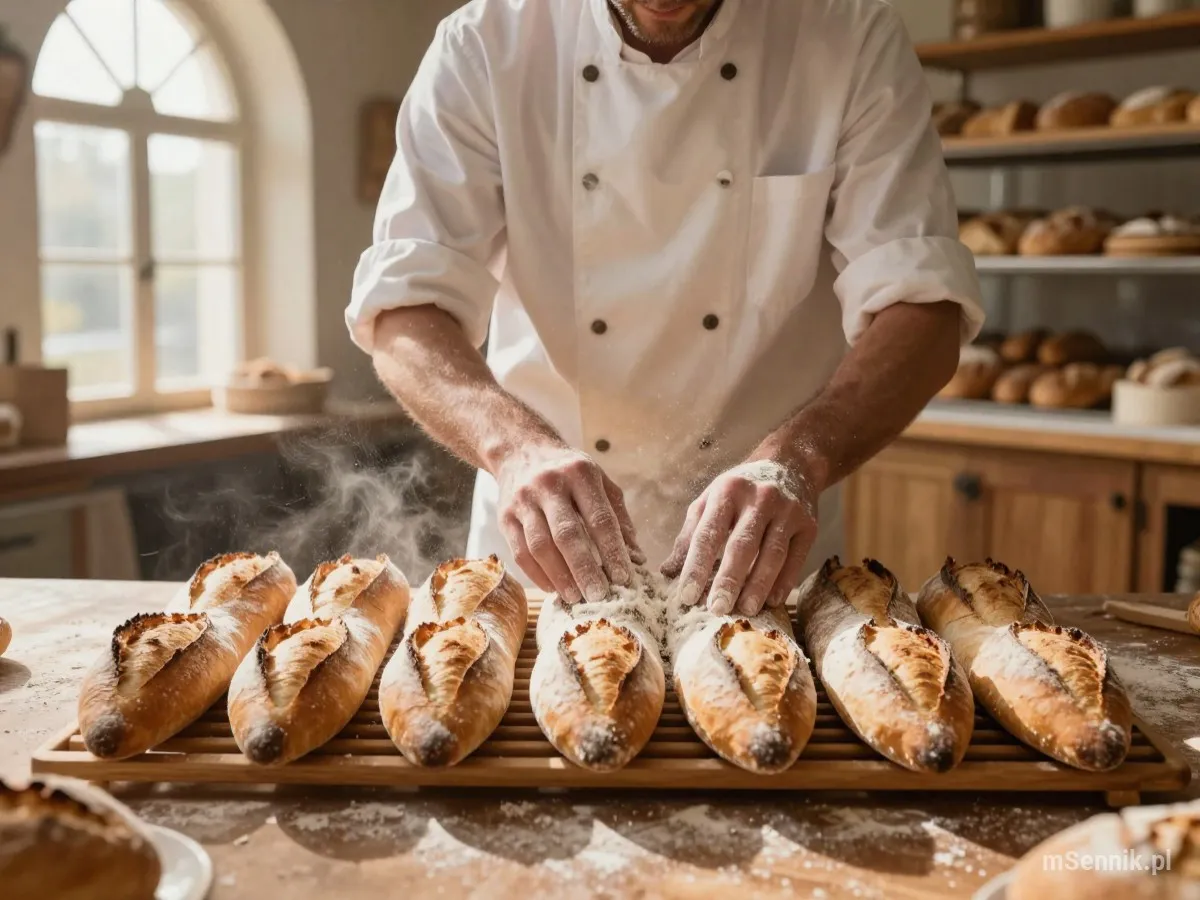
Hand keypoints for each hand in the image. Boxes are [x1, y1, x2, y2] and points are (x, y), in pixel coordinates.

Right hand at [496, 442, 644, 603]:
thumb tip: (637, 558)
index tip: (624, 578)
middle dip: (585, 569)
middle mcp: (549, 485)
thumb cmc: (569, 472)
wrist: (520, 450)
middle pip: (567, 534)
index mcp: (580, 473)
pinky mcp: (505, 516)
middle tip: (599, 597)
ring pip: (540, 546)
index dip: (613, 551)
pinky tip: (553, 588)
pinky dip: (537, 575)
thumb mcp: (599, 481)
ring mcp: (523, 501)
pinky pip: (520, 552)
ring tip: (576, 598)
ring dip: (559, 577)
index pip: (600, 518)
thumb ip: (618, 517)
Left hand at [661, 459, 818, 616]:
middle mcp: (759, 498)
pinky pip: (796, 557)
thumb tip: (668, 572)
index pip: (708, 534)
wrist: (790, 465)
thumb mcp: (710, 500)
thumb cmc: (740, 490)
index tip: (687, 597)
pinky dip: (784, 581)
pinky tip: (771, 601)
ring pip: (772, 553)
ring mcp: (787, 510)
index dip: (696, 567)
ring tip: (746, 610)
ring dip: (758, 585)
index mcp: (726, 491)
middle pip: (742, 545)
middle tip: (717, 609)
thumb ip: (690, 535)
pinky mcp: (808, 524)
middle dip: (728, 579)